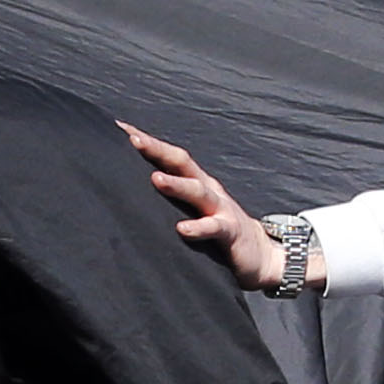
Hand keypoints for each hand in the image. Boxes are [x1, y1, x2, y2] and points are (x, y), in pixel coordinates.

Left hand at [127, 126, 286, 290]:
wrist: (263, 255)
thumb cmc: (219, 232)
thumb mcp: (195, 211)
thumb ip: (172, 202)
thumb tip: (133, 196)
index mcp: (197, 182)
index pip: (170, 157)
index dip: (149, 143)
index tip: (121, 128)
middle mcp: (208, 189)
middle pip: (182, 163)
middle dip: (158, 151)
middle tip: (134, 141)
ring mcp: (221, 208)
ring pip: (197, 191)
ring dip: (176, 185)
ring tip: (155, 179)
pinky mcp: (231, 232)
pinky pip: (214, 227)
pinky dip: (198, 227)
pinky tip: (181, 229)